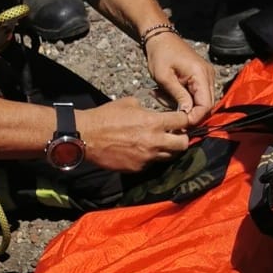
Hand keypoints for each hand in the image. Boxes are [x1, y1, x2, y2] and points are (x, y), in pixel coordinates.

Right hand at [78, 98, 192, 173]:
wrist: (87, 136)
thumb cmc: (106, 116)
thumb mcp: (130, 104)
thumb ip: (147, 109)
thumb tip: (155, 112)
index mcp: (154, 123)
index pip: (183, 121)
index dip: (184, 119)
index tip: (181, 120)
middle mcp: (154, 142)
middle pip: (183, 145)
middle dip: (182, 139)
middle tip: (175, 135)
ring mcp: (147, 158)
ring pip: (169, 156)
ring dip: (168, 149)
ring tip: (159, 143)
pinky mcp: (138, 168)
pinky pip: (151, 163)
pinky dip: (150, 157)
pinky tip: (141, 151)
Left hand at [145, 30, 215, 121]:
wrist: (161, 38)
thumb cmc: (160, 54)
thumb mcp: (164, 77)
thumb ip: (178, 96)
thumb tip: (188, 114)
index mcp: (200, 73)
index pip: (206, 104)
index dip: (195, 117)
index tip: (182, 124)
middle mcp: (208, 75)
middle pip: (207, 105)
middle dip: (192, 115)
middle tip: (175, 119)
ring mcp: (207, 76)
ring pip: (203, 102)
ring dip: (189, 108)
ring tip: (170, 106)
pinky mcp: (202, 77)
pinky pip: (199, 95)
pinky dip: (188, 101)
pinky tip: (174, 99)